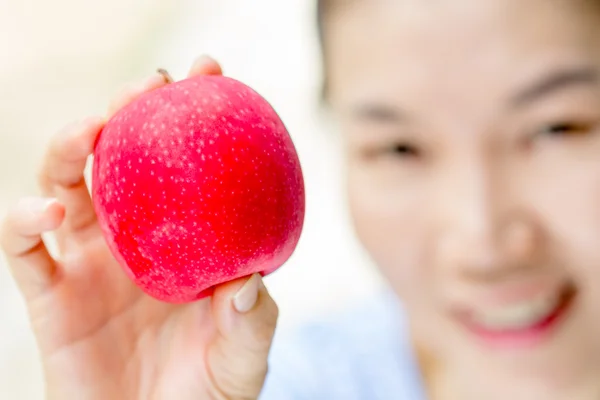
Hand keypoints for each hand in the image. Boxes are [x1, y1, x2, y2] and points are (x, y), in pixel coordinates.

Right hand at [0, 56, 278, 399]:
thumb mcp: (243, 356)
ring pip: (62, 183)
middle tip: (153, 84)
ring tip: (92, 127)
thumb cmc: (207, 394)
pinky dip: (23, 220)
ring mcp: (88, 264)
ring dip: (69, 144)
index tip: (211, 74)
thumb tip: (251, 278)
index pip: (184, 165)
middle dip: (128, 109)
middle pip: (118, 156)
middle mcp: (133, 242)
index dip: (193, 113)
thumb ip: (252, 321)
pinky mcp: (49, 296)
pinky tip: (47, 212)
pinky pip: (22, 248)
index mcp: (181, 243)